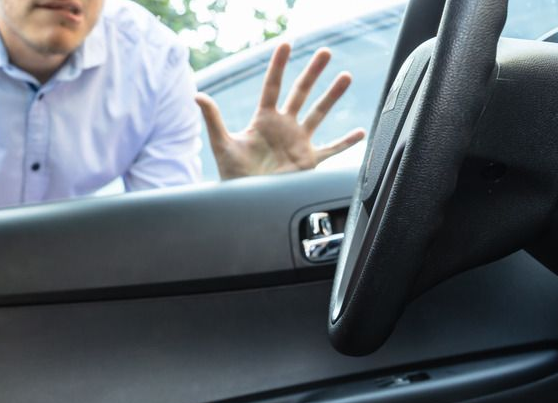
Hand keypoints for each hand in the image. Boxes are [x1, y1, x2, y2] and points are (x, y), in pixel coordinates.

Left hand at [196, 43, 365, 179]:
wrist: (246, 202)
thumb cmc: (232, 175)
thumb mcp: (222, 145)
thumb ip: (213, 119)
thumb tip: (197, 95)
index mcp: (264, 120)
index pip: (272, 86)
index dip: (278, 65)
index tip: (286, 45)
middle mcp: (284, 126)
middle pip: (301, 93)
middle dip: (313, 72)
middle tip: (325, 52)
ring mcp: (298, 142)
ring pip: (319, 114)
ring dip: (332, 96)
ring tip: (345, 77)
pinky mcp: (308, 161)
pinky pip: (331, 150)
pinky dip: (346, 143)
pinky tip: (360, 133)